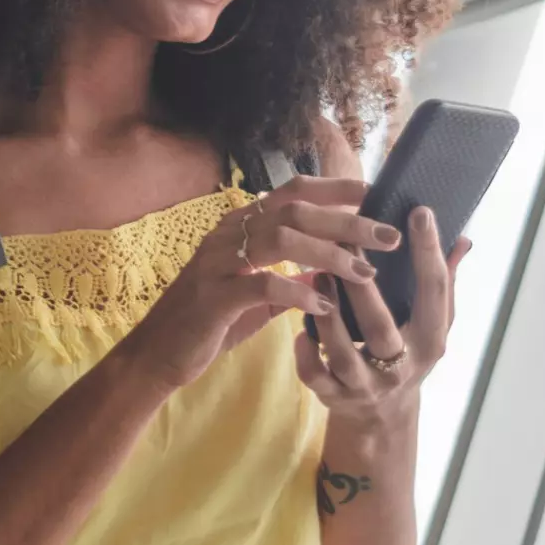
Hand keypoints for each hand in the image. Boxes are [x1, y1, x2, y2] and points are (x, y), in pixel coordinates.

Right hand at [123, 175, 403, 391]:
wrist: (156, 355)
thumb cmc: (207, 324)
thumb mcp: (255, 299)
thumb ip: (289, 281)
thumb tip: (328, 274)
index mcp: (239, 227)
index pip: (293, 191)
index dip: (336, 189)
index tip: (377, 196)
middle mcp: (227, 235)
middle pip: (295, 210)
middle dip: (347, 221)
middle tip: (388, 236)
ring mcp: (217, 263)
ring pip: (281, 239)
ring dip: (329, 253)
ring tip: (364, 272)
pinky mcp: (213, 297)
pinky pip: (261, 285)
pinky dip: (297, 293)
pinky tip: (323, 307)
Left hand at [294, 204, 471, 423]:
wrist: (383, 417)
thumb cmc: (408, 353)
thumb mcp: (431, 324)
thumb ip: (443, 283)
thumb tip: (462, 239)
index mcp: (430, 340)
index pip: (435, 292)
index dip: (429, 252)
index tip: (419, 212)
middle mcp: (401, 366)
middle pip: (380, 327)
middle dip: (362, 288)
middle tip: (345, 242)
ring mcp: (366, 385)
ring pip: (342, 353)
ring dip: (327, 316)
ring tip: (317, 275)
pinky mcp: (335, 397)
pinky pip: (315, 377)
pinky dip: (305, 353)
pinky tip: (298, 329)